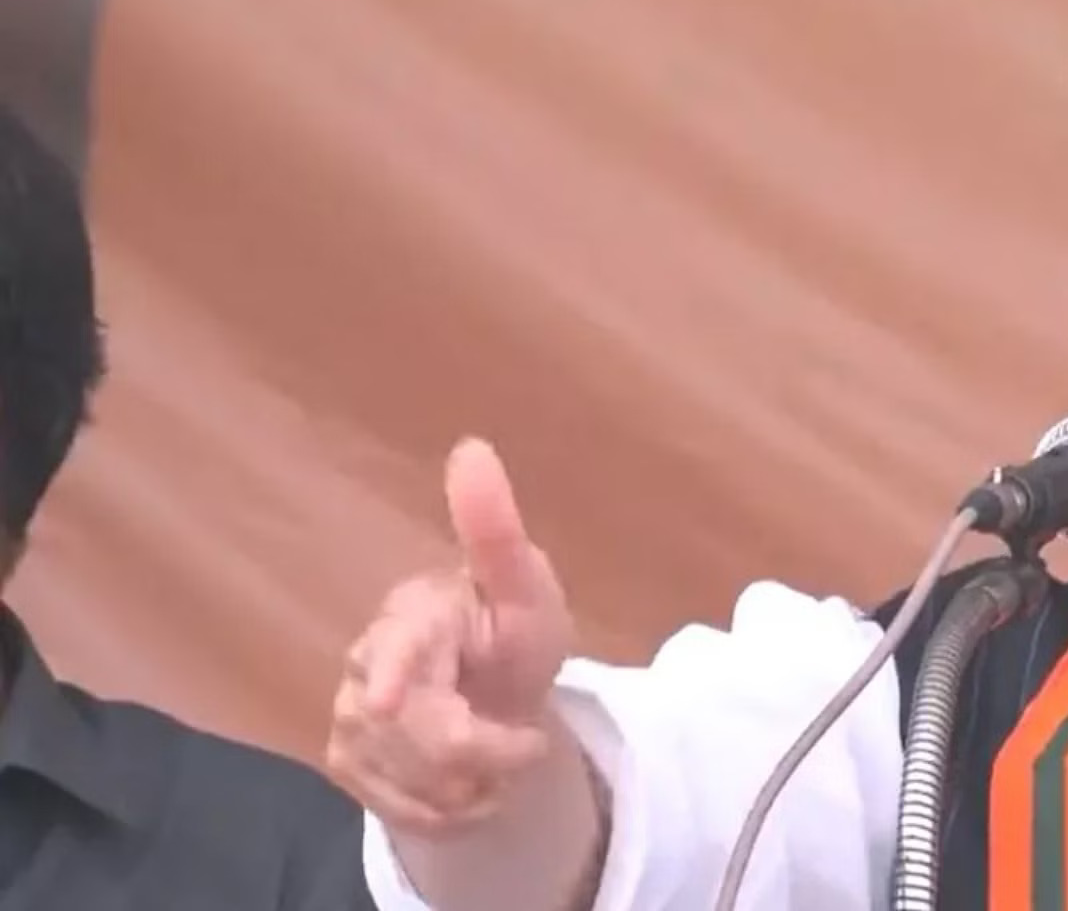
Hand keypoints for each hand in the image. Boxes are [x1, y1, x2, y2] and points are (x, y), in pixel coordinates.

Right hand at [327, 437, 574, 833]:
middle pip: (417, 732)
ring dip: (473, 784)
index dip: (394, 676)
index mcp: (414, 612)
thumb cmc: (516, 635)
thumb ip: (496, 531)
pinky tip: (469, 783)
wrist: (502, 696)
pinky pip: (401, 810)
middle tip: (528, 743)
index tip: (390, 702)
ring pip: (410, 779)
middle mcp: (366, 659)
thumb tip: (472, 447)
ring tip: (500, 755)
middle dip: (484, 751)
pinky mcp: (348, 760)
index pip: (398, 649)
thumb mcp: (528, 589)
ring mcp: (349, 712)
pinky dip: (449, 810)